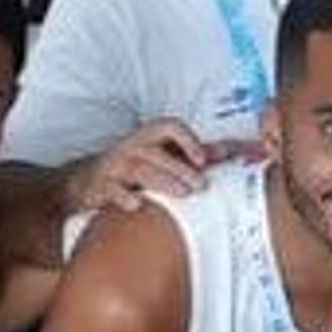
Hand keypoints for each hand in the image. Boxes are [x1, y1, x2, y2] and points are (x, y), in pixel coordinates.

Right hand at [76, 122, 260, 213]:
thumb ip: (199, 154)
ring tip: (183, 193)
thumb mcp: (165, 155)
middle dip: (181, 168)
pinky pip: (112, 189)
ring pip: (139, 169)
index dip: (186, 140)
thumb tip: (242, 150)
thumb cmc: (138, 166)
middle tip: (202, 185)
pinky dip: (123, 196)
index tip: (203, 159)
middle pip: (158, 153)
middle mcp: (134, 148)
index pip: (168, 127)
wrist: (89, 179)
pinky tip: (137, 204)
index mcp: (151, 138)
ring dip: (163, 180)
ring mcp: (117, 167)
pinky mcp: (103, 186)